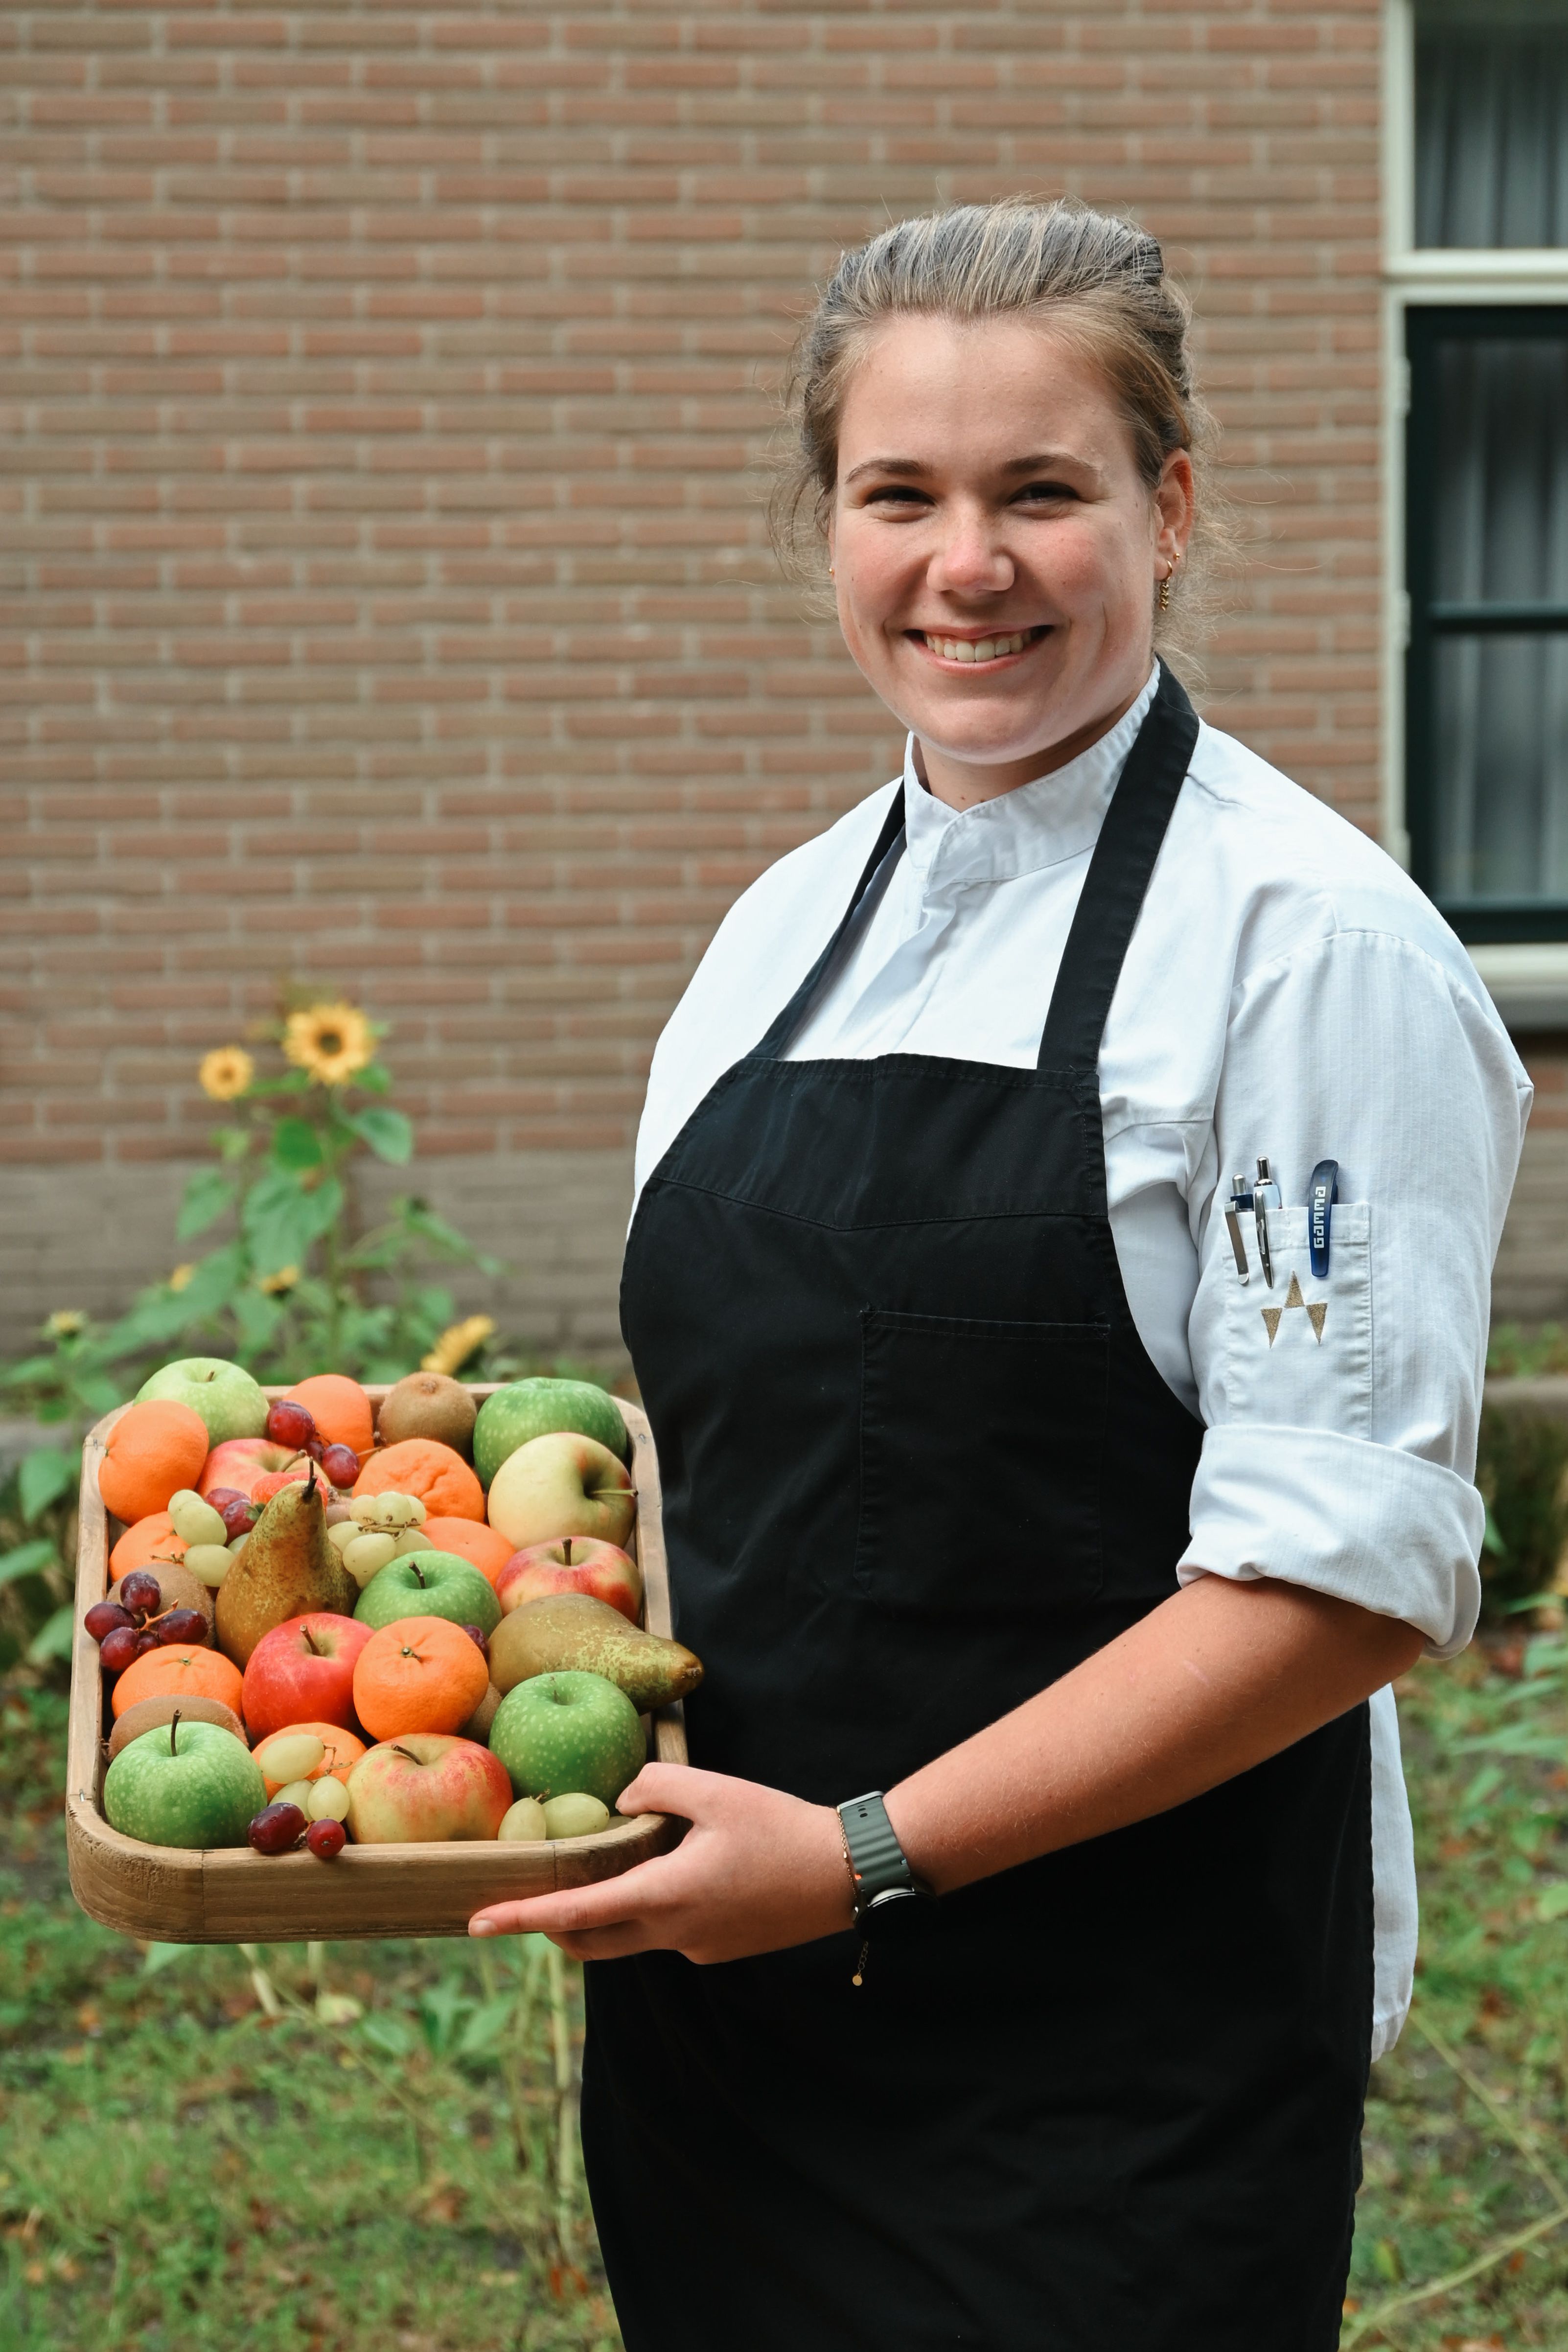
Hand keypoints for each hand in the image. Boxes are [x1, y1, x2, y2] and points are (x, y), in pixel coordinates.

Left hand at [467, 1763, 854, 1963]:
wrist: (846, 1874)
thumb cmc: (779, 1827)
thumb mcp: (714, 1789)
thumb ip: (656, 1787)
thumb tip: (624, 1802)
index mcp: (664, 1896)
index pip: (575, 1914)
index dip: (520, 1918)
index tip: (475, 1924)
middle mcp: (673, 1934)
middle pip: (591, 1941)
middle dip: (552, 1926)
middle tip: (526, 1899)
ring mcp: (697, 1947)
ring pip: (629, 1935)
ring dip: (605, 1912)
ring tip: (608, 1867)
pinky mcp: (719, 1947)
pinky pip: (667, 1930)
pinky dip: (650, 1905)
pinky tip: (680, 1866)